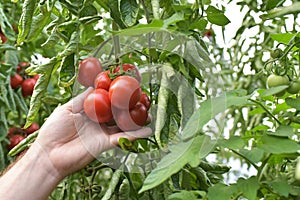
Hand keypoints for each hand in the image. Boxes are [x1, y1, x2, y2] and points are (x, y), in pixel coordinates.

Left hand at [35, 87, 151, 178]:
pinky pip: (122, 138)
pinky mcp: (105, 144)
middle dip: (131, 107)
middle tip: (143, 99)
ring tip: (149, 114)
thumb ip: (82, 98)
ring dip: (136, 121)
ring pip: (123, 125)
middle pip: (118, 113)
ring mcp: (103, 133)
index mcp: (90, 112)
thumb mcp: (66, 109)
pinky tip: (147, 130)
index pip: (107, 101)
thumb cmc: (53, 130)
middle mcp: (99, 122)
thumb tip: (95, 85)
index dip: (117, 94)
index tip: (128, 86)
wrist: (49, 155)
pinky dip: (135, 135)